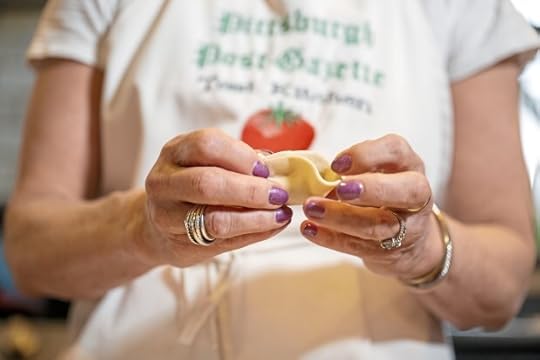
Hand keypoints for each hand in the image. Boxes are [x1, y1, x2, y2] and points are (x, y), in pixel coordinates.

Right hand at [139, 128, 291, 266]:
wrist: (157, 228)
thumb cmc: (192, 188)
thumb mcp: (206, 164)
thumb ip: (236, 162)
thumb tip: (277, 167)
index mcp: (175, 152)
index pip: (206, 145)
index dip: (241, 156)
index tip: (266, 169)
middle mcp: (164, 182)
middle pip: (207, 184)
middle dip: (250, 190)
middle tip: (279, 194)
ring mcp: (167, 217)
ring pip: (215, 220)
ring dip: (256, 218)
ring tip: (280, 214)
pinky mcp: (179, 246)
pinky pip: (222, 242)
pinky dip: (254, 234)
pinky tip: (272, 226)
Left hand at [300, 134, 441, 280]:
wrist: (409, 240)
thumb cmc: (383, 193)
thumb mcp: (378, 171)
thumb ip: (355, 168)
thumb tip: (320, 175)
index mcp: (408, 165)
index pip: (396, 150)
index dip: (366, 155)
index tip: (336, 164)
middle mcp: (416, 195)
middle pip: (406, 191)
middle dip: (371, 189)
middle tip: (340, 189)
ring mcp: (406, 227)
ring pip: (378, 225)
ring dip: (341, 217)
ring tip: (312, 209)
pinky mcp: (389, 252)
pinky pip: (359, 246)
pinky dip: (331, 238)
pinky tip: (310, 229)